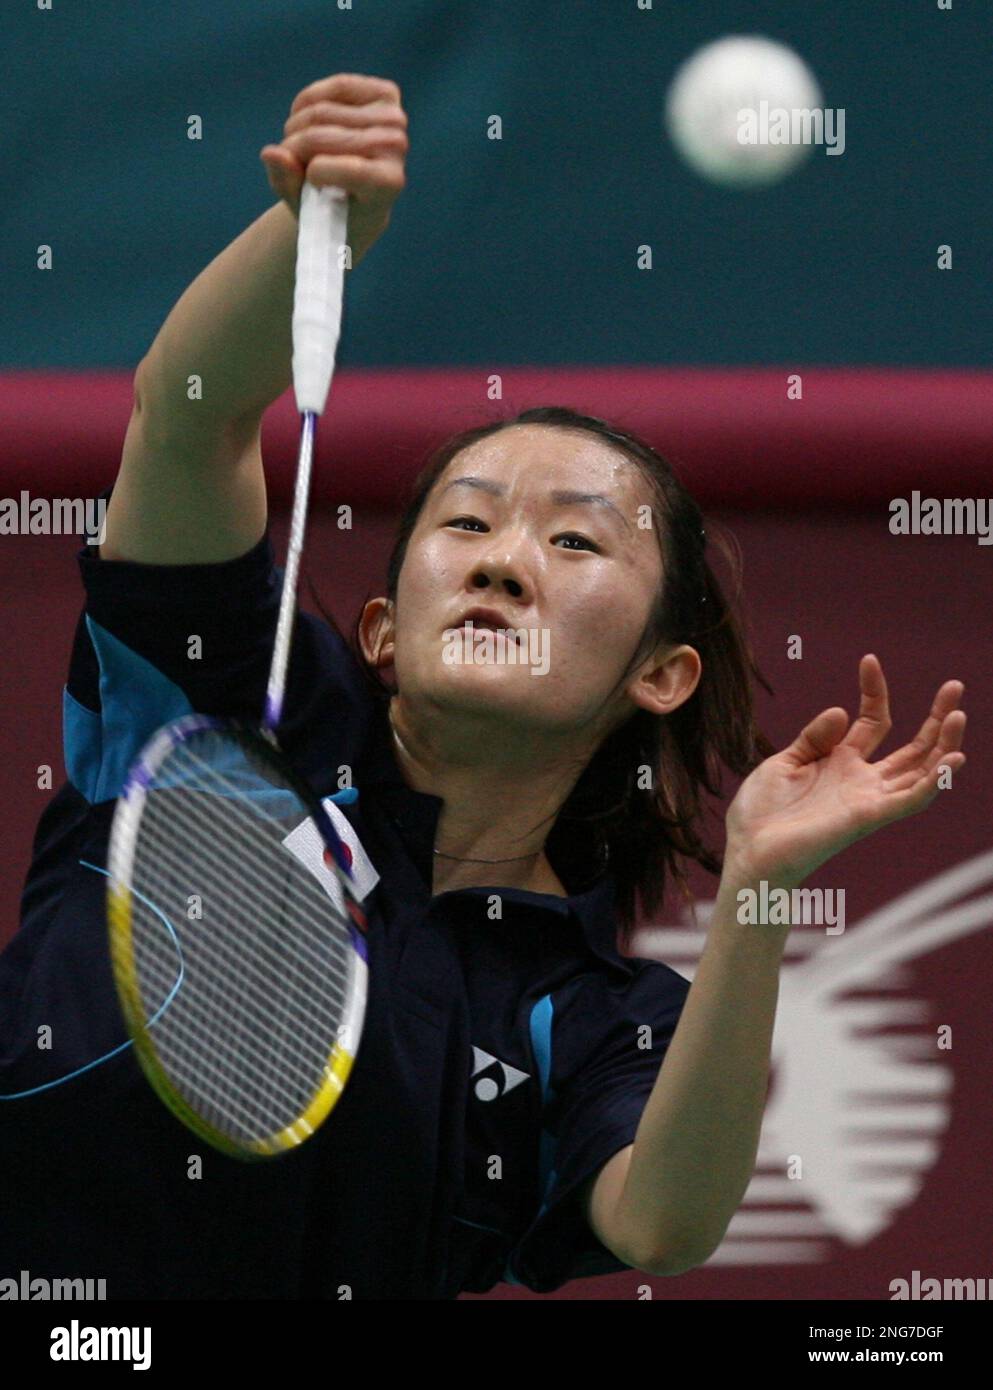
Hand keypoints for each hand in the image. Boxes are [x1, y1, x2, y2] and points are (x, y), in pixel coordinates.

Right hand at [260, 72, 407, 267]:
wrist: (360, 198)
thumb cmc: (332, 208)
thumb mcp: (305, 208)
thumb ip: (288, 183)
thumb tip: (271, 153)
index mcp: (387, 184)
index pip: (347, 168)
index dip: (313, 174)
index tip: (307, 182)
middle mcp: (396, 148)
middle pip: (321, 136)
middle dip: (294, 148)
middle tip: (290, 161)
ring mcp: (394, 118)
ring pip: (320, 111)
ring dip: (295, 127)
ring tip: (297, 145)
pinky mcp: (387, 93)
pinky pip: (334, 87)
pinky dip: (307, 102)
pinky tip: (303, 118)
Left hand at [723, 654, 966, 888]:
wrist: (748, 850)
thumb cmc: (760, 813)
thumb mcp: (783, 762)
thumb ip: (814, 737)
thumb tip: (843, 710)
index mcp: (840, 762)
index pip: (874, 721)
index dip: (875, 690)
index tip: (869, 659)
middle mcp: (861, 780)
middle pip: (912, 746)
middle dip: (935, 717)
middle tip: (955, 686)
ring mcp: (868, 799)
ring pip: (920, 770)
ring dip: (943, 745)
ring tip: (958, 714)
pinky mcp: (868, 818)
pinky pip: (910, 800)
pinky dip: (934, 782)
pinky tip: (951, 760)